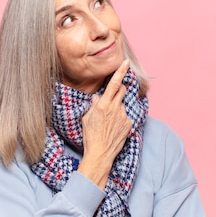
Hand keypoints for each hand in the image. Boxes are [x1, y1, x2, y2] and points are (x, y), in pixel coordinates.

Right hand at [77, 60, 131, 188]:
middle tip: (113, 94)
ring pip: (122, 104)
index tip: (126, 62)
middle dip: (119, 88)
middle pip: (122, 90)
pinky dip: (120, 117)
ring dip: (117, 106)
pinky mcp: (128, 124)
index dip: (120, 71)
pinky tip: (113, 127)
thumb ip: (93, 105)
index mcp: (103, 105)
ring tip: (109, 120)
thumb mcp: (87, 118)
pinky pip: (125, 115)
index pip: (114, 84)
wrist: (100, 154)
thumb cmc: (90, 136)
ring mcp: (123, 116)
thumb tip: (96, 97)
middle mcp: (115, 108)